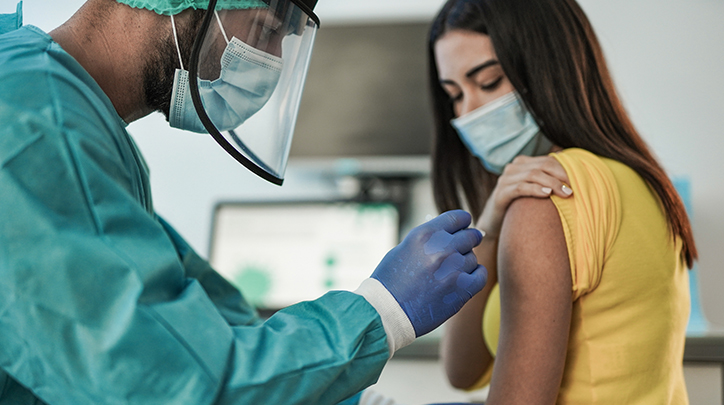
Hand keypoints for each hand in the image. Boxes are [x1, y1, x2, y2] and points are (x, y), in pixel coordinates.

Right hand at [371, 210, 486, 336]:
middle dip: (468, 240)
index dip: (463, 221)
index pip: (457, 218)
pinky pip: (480, 275)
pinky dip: (475, 275)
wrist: (387, 311)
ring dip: (465, 262)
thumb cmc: (390, 281)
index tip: (463, 226)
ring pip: (473, 258)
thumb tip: (450, 234)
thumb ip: (429, 240)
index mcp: (425, 234)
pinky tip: (466, 279)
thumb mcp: (404, 249)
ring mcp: (454, 269)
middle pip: (470, 236)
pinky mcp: (462, 289)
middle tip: (465, 246)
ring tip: (450, 272)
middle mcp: (442, 248)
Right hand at [477, 155, 570, 237]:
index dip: (564, 169)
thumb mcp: (534, 190)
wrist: (495, 223)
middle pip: (542, 165)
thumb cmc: (520, 206)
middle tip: (573, 189)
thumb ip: (547, 181)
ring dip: (552, 183)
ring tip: (566, 194)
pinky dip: (535, 189)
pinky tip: (547, 194)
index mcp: (522, 163)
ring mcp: (504, 180)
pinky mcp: (500, 194)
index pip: (548, 160)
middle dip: (561, 176)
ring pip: (533, 174)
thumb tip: (574, 178)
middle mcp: (512, 168)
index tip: (578, 182)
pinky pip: (520, 187)